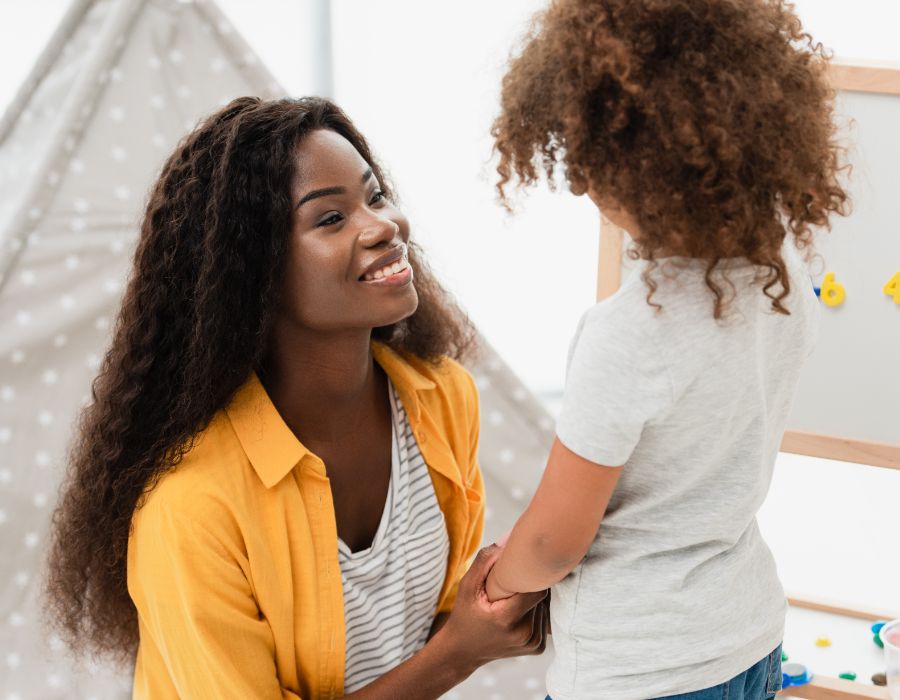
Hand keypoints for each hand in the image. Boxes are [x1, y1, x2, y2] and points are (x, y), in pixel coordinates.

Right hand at [434, 545, 549, 676]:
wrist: (463, 650)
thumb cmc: (464, 615)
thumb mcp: (467, 585)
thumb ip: (486, 561)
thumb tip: (508, 539)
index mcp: (507, 619)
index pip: (536, 588)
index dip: (532, 575)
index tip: (525, 566)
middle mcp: (524, 634)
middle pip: (542, 596)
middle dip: (532, 584)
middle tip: (517, 579)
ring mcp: (532, 643)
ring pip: (545, 606)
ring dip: (534, 596)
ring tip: (514, 596)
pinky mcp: (537, 646)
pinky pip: (543, 617)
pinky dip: (535, 609)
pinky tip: (518, 610)